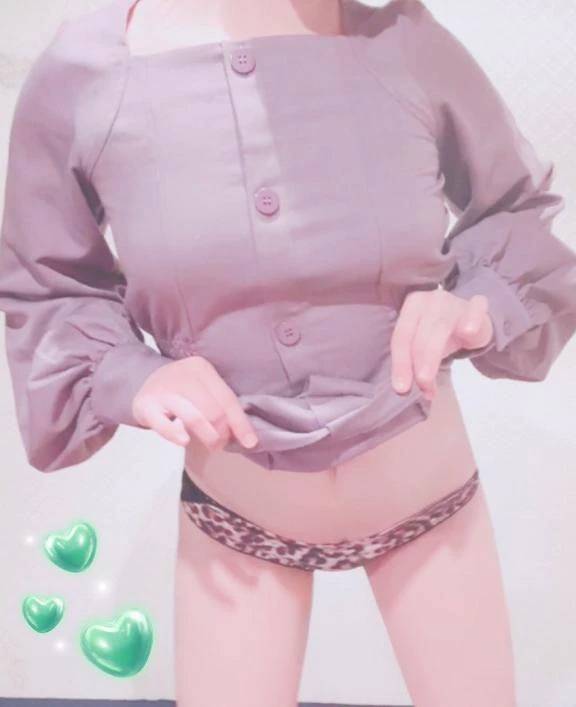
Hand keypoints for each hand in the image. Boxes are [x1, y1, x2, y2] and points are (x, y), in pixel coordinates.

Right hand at [131, 354, 258, 450]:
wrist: (142, 382)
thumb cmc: (181, 391)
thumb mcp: (202, 389)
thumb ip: (220, 406)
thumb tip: (244, 435)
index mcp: (201, 368)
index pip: (227, 399)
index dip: (240, 423)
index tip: (250, 442)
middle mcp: (183, 375)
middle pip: (213, 409)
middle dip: (223, 432)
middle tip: (222, 444)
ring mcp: (163, 390)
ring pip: (194, 417)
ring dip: (208, 436)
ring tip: (212, 446)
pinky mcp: (146, 405)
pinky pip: (163, 425)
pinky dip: (175, 434)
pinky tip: (184, 441)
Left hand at [390, 288, 493, 400]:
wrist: (471, 318)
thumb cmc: (440, 334)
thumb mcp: (423, 346)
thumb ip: (413, 364)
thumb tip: (405, 391)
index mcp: (412, 307)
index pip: (401, 337)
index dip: (400, 364)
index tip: (401, 388)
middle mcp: (430, 300)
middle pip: (419, 335)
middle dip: (417, 364)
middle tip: (420, 387)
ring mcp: (453, 301)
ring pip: (440, 328)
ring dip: (432, 356)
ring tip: (428, 379)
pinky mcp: (476, 306)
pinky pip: (475, 310)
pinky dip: (472, 319)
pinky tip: (469, 331)